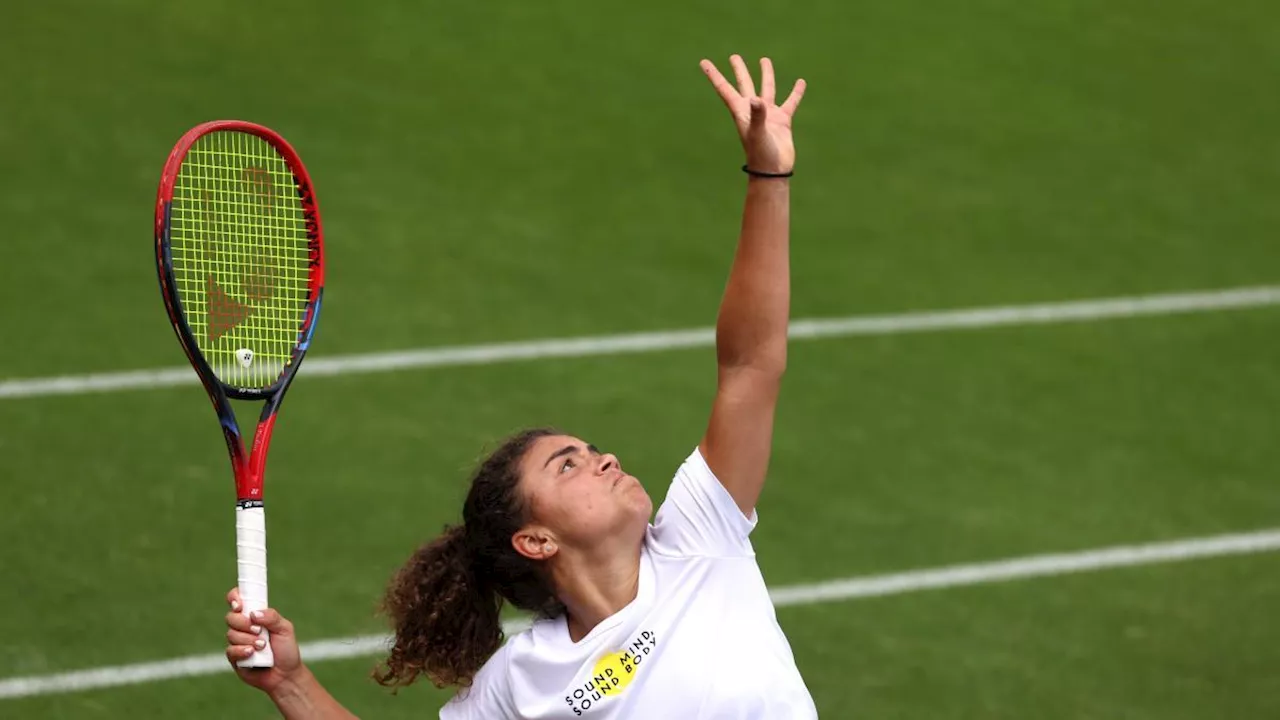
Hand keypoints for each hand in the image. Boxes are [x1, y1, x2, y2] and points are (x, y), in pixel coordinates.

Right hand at [224, 587, 305, 696]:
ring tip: (263, 646)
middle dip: (244, 623)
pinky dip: (242, 651)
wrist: (285, 675)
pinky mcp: (234, 657)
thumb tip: (254, 613)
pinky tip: (253, 654)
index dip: (234, 598)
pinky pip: (230, 650)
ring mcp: (237, 642)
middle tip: (259, 630)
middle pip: (230, 617)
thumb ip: (272, 617)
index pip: (238, 600)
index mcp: (255, 616)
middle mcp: (243, 627)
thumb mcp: (285, 629)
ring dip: (248, 639)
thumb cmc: (286, 650)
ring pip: (231, 634)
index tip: (240, 605)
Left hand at [700, 55, 805, 174]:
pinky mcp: (782, 121)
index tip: (703, 62)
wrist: (772, 172)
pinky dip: (795, 92)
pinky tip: (800, 82)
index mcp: (741, 111)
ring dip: (766, 75)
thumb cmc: (761, 154)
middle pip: (744, 85)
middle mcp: (752, 110)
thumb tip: (758, 100)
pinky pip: (790, 102)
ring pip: (766, 89)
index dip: (714, 75)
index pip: (725, 89)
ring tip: (764, 60)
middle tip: (734, 56)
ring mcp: (768, 115)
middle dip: (739, 70)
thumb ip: (757, 116)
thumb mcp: (757, 133)